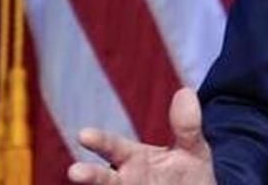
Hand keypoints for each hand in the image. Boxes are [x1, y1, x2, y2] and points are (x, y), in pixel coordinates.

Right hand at [67, 88, 215, 184]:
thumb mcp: (193, 149)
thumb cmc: (188, 174)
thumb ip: (187, 125)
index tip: (83, 134)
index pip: (114, 147)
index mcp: (135, 159)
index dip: (100, 141)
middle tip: (74, 172)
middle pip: (104, 179)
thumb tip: (185, 92)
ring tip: (80, 177)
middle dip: (90, 176)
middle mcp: (126, 180)